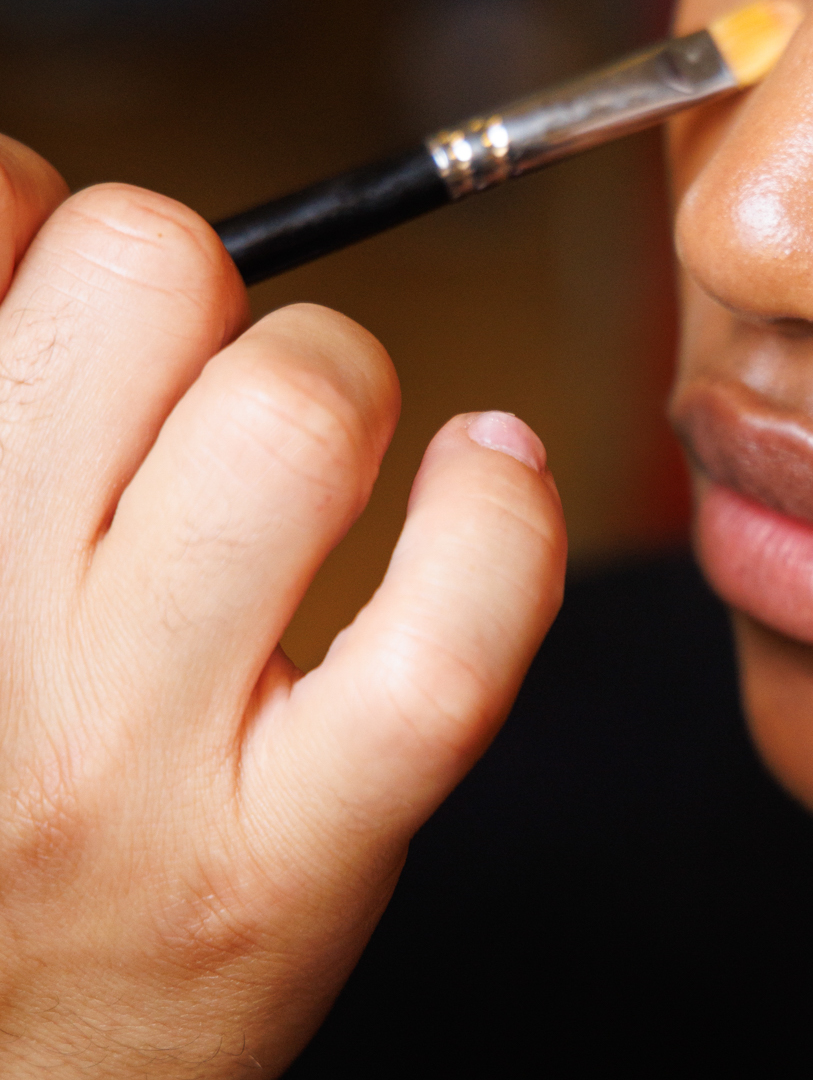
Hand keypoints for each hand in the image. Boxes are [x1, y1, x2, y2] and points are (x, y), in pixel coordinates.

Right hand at [0, 156, 564, 1079]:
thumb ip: (0, 425)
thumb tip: (51, 221)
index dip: (40, 221)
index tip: (63, 297)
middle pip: (145, 274)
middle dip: (197, 289)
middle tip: (193, 391)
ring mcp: (136, 757)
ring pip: (298, 406)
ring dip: (334, 382)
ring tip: (310, 465)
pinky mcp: (291, 858)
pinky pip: (446, 629)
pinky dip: (496, 521)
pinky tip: (483, 484)